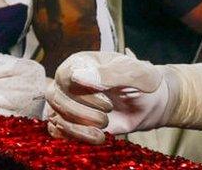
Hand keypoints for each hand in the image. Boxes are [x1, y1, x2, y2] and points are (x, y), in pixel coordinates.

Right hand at [45, 51, 169, 143]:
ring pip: (54, 116)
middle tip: (107, 112)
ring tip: (105, 126)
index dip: (83, 92)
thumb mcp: (134, 73)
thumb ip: (110, 73)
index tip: (107, 99)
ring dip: (79, 127)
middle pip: (55, 98)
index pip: (64, 76)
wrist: (146, 105)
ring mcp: (65, 102)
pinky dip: (74, 137)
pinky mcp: (69, 121)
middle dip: (81, 112)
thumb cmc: (139, 84)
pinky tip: (97, 136)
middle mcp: (66, 82)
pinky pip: (57, 132)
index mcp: (78, 64)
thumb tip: (78, 77)